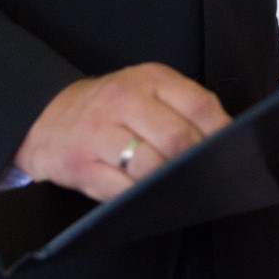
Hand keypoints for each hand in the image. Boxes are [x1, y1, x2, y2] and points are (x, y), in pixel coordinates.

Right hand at [13, 63, 229, 201]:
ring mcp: (98, 132)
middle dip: (196, 164)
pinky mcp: (80, 165)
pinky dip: (139, 199)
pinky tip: (148, 198)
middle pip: (176, 139)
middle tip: (207, 178)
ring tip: (180, 191)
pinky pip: (121, 191)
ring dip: (169, 185)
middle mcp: (122, 100)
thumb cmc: (108, 107)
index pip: (199, 105)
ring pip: (149, 167)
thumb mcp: (143, 90)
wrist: (46, 116)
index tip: (232, 152)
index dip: (221, 134)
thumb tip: (225, 143)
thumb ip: (180, 107)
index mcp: (148, 79)